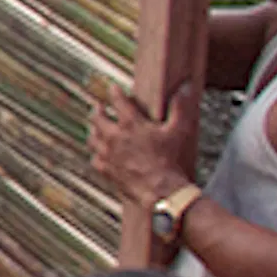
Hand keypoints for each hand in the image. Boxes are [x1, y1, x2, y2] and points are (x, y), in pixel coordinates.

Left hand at [87, 81, 195, 204]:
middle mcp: (113, 135)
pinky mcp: (105, 168)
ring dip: (93, 130)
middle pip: (97, 117)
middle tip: (98, 106)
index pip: (118, 100)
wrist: (160, 189)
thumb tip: (185, 88)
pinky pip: (95, 158)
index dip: (114, 92)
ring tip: (95, 128)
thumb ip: (179, 108)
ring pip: (92, 137)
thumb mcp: (178, 131)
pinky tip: (99, 154)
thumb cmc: (170, 159)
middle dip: (98, 110)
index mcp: (130, 123)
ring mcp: (106, 152)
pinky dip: (96, 154)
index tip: (112, 87)